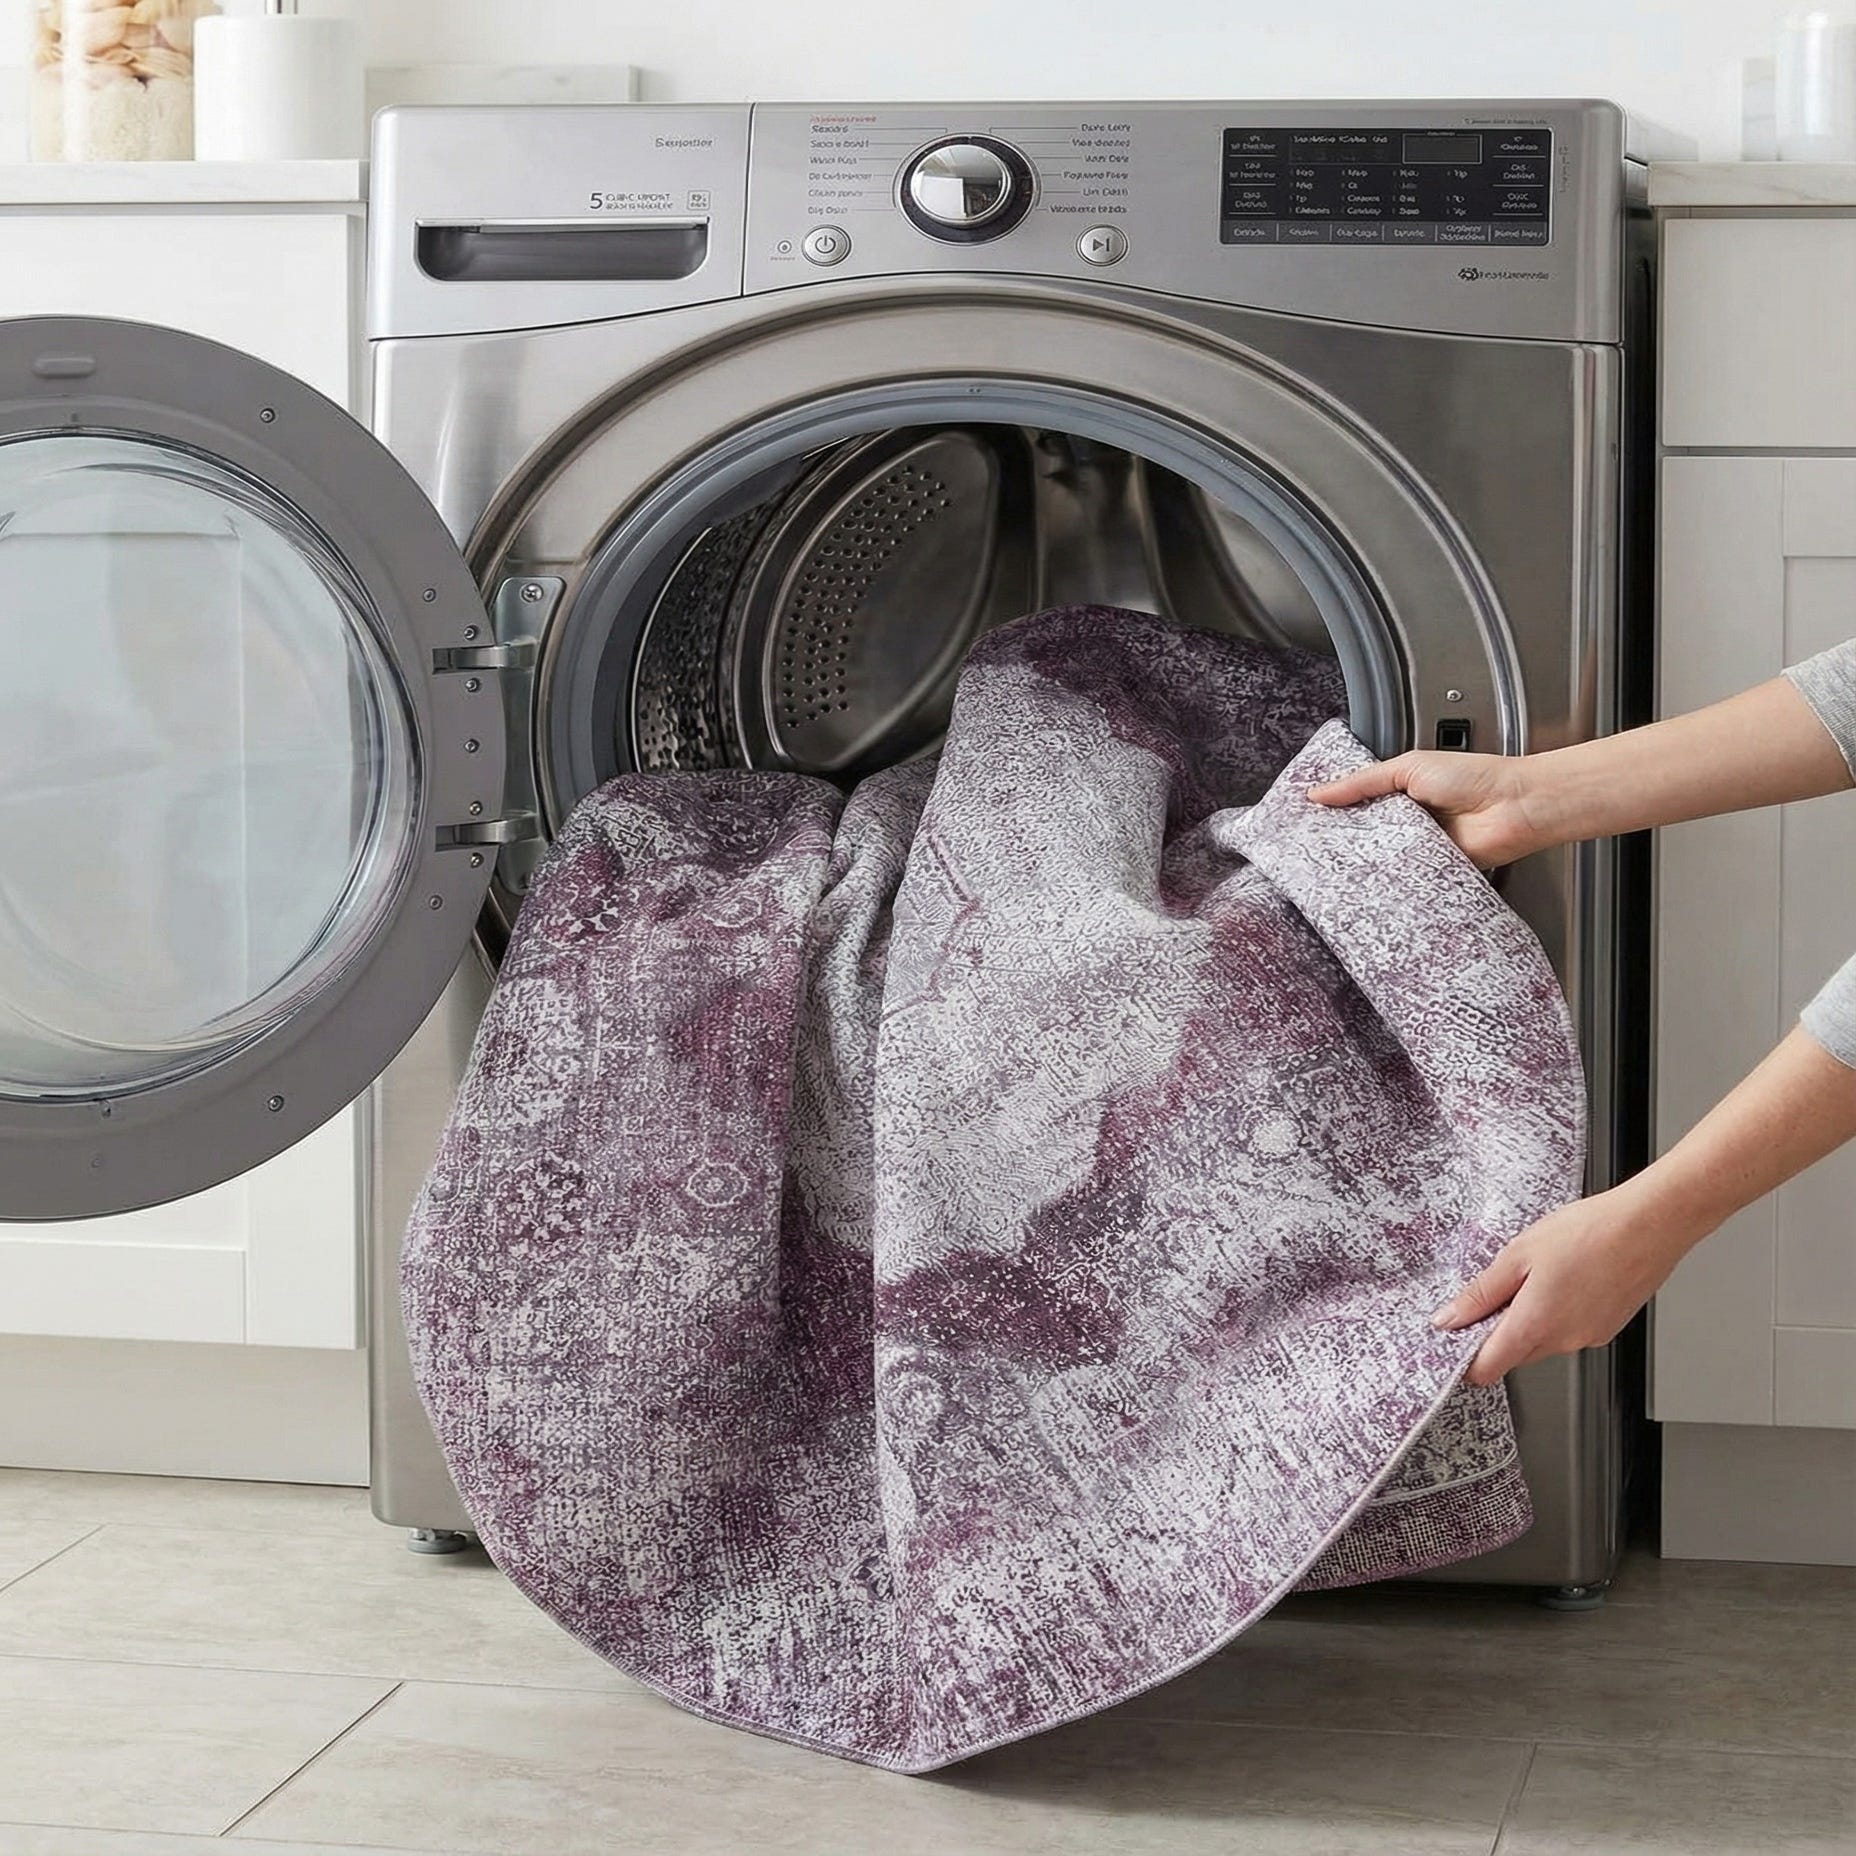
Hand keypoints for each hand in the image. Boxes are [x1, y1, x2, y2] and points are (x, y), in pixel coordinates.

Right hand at [1308, 750, 1559, 869]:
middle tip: (1312, 847)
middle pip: (1365, 835)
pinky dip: (1392, 878)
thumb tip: (1320, 793)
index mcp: (1402, 791)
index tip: (1305, 820)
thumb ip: (1362, 782)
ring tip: (1337, 864)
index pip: (1358, 804)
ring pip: (1381, 858)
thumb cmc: (1475, 777)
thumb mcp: (1408, 768)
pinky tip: (1374, 878)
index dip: (1334, 812)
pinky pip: (1404, 877)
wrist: (1514, 807)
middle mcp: (1410, 821)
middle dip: (1343, 840)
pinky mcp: (1432, 872)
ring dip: (1366, 860)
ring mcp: (1420, 847)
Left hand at [1432, 1185, 1702, 1385]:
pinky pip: (1569, 1331)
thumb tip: (1449, 1319)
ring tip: (1539, 1273)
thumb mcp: (1518, 1255)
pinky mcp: (1608, 1328)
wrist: (1650, 1225)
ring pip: (1543, 1342)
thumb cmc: (1589, 1233)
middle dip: (1498, 1330)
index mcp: (1535, 1326)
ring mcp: (1589, 1337)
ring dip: (1529, 1319)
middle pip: (1514, 1354)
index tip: (1456, 1334)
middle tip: (1499, 1287)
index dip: (1466, 1357)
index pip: (1487, 1369)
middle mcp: (1563, 1341)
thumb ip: (1481, 1294)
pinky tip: (1566, 1278)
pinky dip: (1558, 1313)